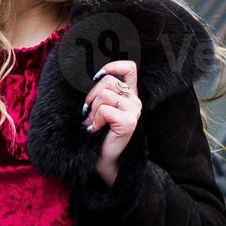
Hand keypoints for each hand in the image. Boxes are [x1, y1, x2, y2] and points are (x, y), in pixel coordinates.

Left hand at [82, 59, 141, 183]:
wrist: (104, 159)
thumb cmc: (98, 133)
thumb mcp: (99, 108)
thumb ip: (101, 92)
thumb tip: (91, 77)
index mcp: (129, 95)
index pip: (129, 68)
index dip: (112, 67)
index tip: (98, 77)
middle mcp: (135, 101)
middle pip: (108, 81)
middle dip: (92, 97)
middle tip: (90, 114)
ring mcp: (134, 111)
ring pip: (104, 95)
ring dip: (93, 111)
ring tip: (94, 123)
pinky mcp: (129, 122)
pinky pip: (105, 110)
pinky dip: (96, 120)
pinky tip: (96, 129)